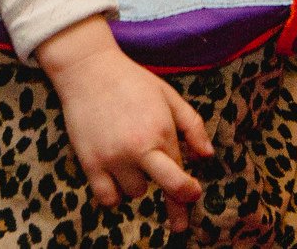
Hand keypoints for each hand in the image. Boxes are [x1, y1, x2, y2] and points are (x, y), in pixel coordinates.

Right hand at [38, 16, 212, 232]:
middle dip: (177, 206)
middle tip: (180, 225)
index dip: (190, 193)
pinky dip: (113, 194)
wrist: (88, 70)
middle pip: (166, 187)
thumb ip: (192, 125)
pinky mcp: (90, 163)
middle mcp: (139, 147)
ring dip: (137, 183)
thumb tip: (207, 156)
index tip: (194, 198)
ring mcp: (113, 157)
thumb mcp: (168, 96)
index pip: (181, 172)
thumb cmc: (133, 82)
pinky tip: (115, 179)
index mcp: (161, 130)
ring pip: (134, 193)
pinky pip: (107, 198)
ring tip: (130, 160)